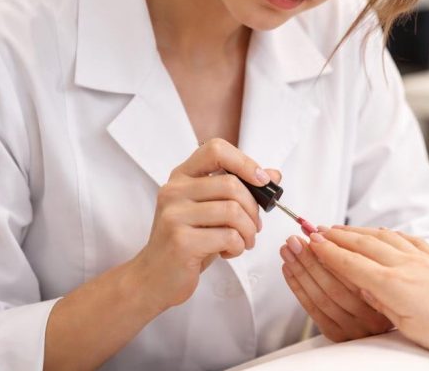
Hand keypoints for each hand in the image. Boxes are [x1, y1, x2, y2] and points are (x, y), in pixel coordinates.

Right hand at [132, 138, 281, 310]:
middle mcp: (174, 191)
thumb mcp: (212, 211)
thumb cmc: (187, 242)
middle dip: (253, 209)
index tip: (263, 181)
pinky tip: (228, 252)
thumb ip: (239, 190)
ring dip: (248, 231)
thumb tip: (274, 174)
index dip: (245, 162)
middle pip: (232, 185)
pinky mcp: (181, 241)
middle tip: (253, 227)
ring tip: (243, 242)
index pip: (216, 149)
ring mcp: (174, 215)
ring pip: (233, 211)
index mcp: (181, 177)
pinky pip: (228, 236)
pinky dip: (238, 247)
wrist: (154, 278)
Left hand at [280, 233, 392, 341]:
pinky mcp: (337, 335)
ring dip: (300, 271)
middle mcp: (371, 317)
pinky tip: (290, 270)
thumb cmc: (379, 290)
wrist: (381, 330)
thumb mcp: (379, 272)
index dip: (331, 251)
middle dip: (310, 259)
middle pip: (334, 285)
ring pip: (321, 297)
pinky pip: (313, 310)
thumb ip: (357, 255)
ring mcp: (353, 329)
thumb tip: (323, 232)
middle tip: (295, 240)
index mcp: (386, 296)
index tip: (315, 235)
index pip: (354, 272)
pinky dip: (298, 288)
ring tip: (288, 251)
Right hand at [309, 226, 428, 359]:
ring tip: (344, 229)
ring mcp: (424, 259)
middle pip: (362, 244)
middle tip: (316, 229)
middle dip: (336, 236)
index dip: (326, 251)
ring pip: (383, 237)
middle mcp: (406, 265)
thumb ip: (381, 301)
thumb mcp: (409, 326)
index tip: (308, 241)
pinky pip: (407, 239)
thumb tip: (360, 283)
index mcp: (393, 284)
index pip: (350, 262)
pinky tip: (387, 234)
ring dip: (359, 231)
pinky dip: (389, 234)